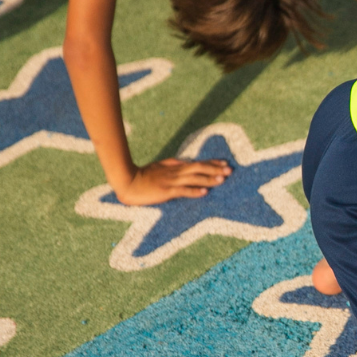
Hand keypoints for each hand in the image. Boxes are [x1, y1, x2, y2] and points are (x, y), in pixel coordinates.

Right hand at [113, 158, 230, 204]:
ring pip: (194, 179)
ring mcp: (171, 181)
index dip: (212, 163)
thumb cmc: (143, 176)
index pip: (197, 163)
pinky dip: (194, 191)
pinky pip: (182, 191)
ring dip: (209, 179)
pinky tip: (204, 193)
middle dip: (215, 169)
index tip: (224, 163)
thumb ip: (173, 165)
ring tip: (222, 180)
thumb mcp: (160, 167)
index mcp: (174, 166)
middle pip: (199, 168)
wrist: (127, 181)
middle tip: (230, 170)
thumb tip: (186, 164)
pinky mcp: (165, 191)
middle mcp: (175, 172)